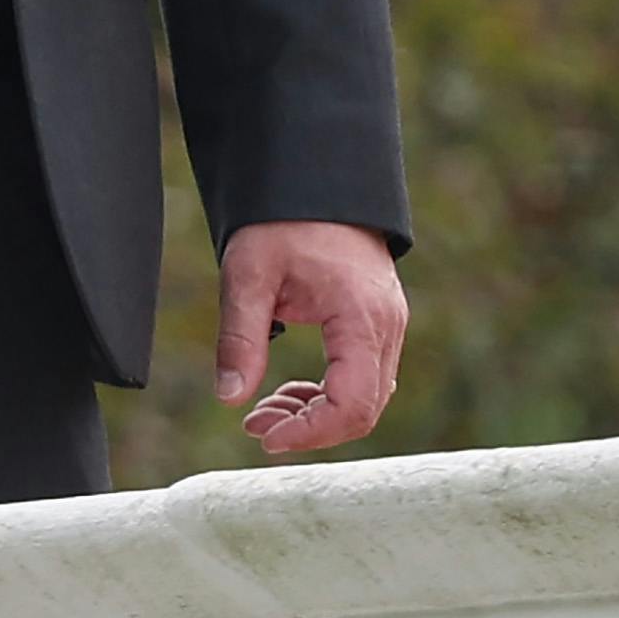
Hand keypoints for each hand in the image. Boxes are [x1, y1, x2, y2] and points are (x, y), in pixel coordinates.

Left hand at [218, 218, 408, 453]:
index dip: (310, 433)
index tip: (263, 435)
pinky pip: (365, 379)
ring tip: (263, 410)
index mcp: (361, 317)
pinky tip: (288, 390)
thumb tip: (229, 399)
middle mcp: (387, 326)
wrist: (318, 183)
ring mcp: (389, 326)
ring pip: (368, 399)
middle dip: (310, 430)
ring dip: (318, 416)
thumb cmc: (282, 223)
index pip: (351, 403)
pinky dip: (329, 396)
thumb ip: (240, 338)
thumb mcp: (249, 276)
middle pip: (365, 411)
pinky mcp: (379, 325)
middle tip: (254, 425)